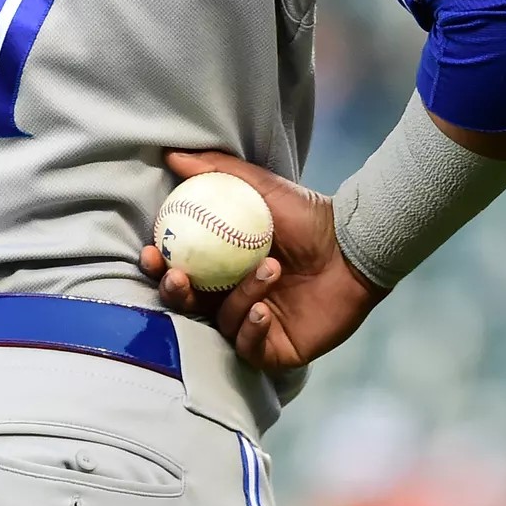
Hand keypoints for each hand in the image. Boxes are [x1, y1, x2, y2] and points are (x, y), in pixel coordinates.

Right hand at [139, 150, 383, 371]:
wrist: (353, 245)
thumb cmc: (309, 216)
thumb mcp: (261, 187)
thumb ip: (216, 171)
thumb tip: (172, 154)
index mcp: (222, 266)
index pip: (179, 270)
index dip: (159, 265)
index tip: (151, 252)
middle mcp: (232, 297)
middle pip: (188, 305)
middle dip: (177, 293)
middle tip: (181, 277)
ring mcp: (253, 326)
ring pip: (223, 322)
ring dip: (239, 297)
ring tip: (269, 270)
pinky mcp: (276, 350)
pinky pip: (249, 348)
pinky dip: (251, 330)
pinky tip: (265, 311)